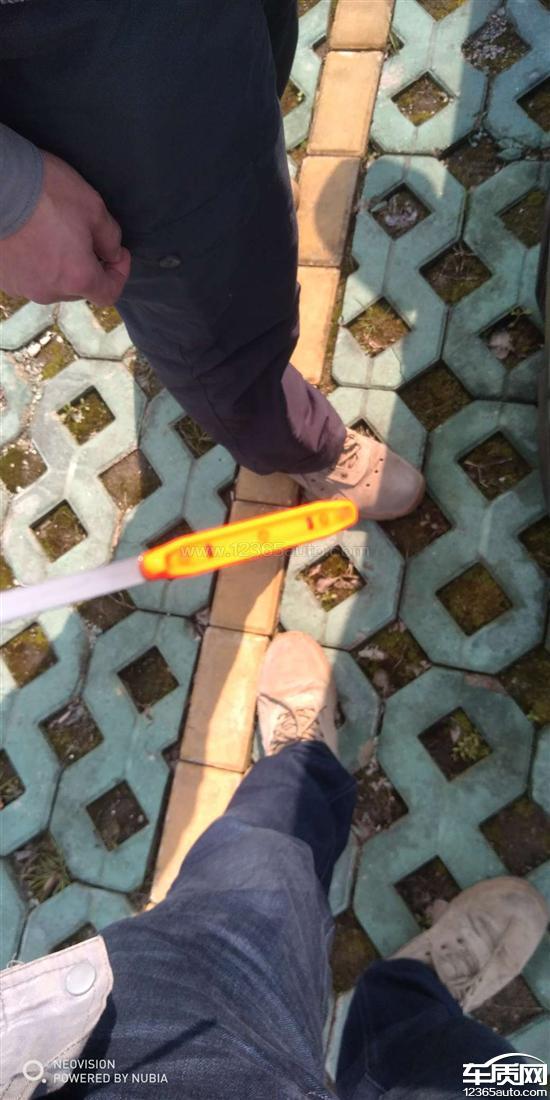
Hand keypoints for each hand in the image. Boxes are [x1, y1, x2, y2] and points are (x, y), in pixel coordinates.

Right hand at [0, 150, 130, 305]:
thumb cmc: (46, 192)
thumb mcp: (93, 207)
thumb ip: (110, 238)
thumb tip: (112, 254)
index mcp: (77, 278)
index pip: (108, 294)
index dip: (119, 275)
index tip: (118, 254)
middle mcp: (49, 291)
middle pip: (78, 289)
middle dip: (88, 267)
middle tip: (85, 237)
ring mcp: (21, 286)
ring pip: (50, 283)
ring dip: (58, 266)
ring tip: (53, 234)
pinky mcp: (2, 277)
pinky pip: (26, 275)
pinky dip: (33, 263)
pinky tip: (30, 237)